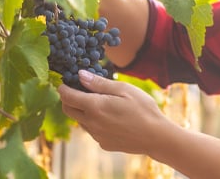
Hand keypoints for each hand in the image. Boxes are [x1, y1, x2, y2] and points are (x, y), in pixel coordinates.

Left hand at [58, 70, 177, 155]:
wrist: (156, 136)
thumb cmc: (143, 109)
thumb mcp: (123, 89)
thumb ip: (99, 83)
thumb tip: (80, 75)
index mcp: (94, 107)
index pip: (67, 96)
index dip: (63, 87)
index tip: (65, 81)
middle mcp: (91, 123)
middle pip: (68, 110)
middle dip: (68, 99)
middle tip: (78, 90)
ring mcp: (97, 136)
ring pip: (80, 121)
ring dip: (82, 111)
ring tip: (99, 103)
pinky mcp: (104, 144)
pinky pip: (92, 131)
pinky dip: (94, 122)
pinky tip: (110, 117)